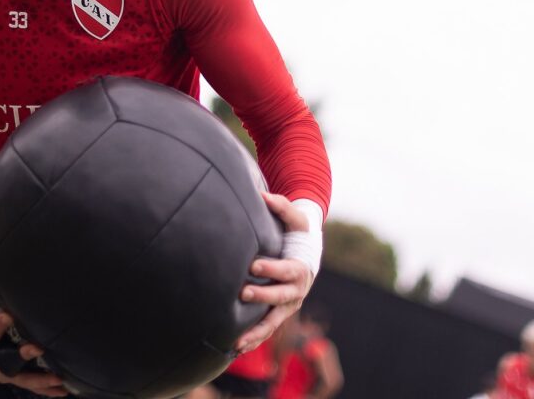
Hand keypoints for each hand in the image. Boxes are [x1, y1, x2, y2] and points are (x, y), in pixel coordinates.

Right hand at [0, 279, 67, 396]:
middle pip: (5, 365)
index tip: (7, 316)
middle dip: (22, 357)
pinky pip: (29, 385)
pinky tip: (62, 390)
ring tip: (59, 380)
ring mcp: (2, 373)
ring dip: (40, 381)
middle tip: (38, 348)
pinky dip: (44, 389)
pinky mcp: (13, 376)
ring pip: (21, 379)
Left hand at [235, 192, 314, 352]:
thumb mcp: (295, 217)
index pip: (287, 270)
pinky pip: (266, 328)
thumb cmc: (296, 233)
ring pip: (273, 321)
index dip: (272, 269)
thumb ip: (281, 205)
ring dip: (256, 332)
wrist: (305, 253)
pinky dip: (254, 338)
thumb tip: (262, 194)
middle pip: (280, 297)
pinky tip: (236, 347)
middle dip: (263, 295)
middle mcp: (296, 291)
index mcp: (300, 269)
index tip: (254, 265)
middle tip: (243, 293)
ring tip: (238, 342)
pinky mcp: (277, 313)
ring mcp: (287, 305)